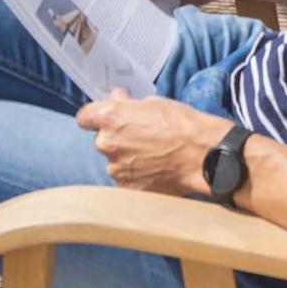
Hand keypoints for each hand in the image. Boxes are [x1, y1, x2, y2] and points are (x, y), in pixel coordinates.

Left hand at [76, 90, 229, 194]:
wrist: (202, 156)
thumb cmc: (182, 124)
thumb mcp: (154, 103)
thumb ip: (128, 104)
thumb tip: (116, 98)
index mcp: (110, 117)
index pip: (84, 117)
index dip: (94, 117)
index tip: (104, 119)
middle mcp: (107, 143)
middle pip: (101, 140)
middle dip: (116, 138)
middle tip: (140, 138)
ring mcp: (116, 169)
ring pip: (114, 162)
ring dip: (126, 159)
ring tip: (152, 157)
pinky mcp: (127, 189)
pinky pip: (125, 180)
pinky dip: (136, 176)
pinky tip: (154, 171)